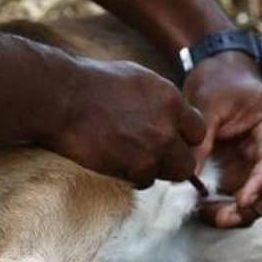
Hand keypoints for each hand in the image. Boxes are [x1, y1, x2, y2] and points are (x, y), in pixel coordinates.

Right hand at [42, 58, 206, 188]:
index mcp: (170, 100)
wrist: (64, 100)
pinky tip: (118, 163)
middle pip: (187, 161)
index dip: (183, 138)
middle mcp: (167, 127)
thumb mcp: (138, 78)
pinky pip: (145, 182)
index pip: (197, 131)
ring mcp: (153, 150)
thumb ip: (160, 100)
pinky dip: (134, 176)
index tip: (170, 139)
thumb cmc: (93, 83)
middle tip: (154, 156)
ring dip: (154, 170)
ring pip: (169, 174)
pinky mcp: (135, 168)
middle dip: (173, 161)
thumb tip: (170, 114)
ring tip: (133, 158)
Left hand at [184, 52, 261, 227]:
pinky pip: (235, 198)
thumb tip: (188, 177)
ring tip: (204, 214)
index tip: (242, 202)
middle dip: (247, 209)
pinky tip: (200, 208)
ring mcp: (255, 166)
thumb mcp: (209, 104)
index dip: (260, 185)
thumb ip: (202, 139)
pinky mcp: (239, 173)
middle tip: (218, 218)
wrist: (218, 74)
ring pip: (255, 201)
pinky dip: (221, 207)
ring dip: (233, 214)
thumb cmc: (219, 83)